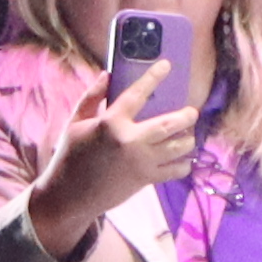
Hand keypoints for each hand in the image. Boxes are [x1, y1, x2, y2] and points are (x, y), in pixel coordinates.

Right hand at [27, 75, 200, 249]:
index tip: (166, 65)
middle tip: (192, 112)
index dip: (153, 77)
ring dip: (188, 139)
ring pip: (177, 148)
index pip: (137, 94)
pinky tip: (184, 158)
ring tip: (189, 134)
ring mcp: (141, 162)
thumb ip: (92, 97)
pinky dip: (184, 165)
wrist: (70, 196)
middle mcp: (130, 141)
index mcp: (111, 123)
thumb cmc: (70, 156)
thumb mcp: (75, 123)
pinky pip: (174, 171)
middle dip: (186, 116)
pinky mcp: (145, 179)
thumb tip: (107, 74)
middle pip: (168, 124)